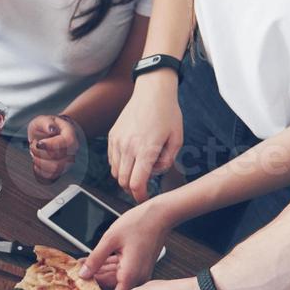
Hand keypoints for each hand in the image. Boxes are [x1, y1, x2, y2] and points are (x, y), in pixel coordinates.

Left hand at [27, 115, 80, 181]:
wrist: (50, 135)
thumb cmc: (46, 127)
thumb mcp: (42, 120)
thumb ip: (46, 123)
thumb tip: (51, 128)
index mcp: (70, 134)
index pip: (67, 143)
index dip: (51, 145)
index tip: (38, 143)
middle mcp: (72, 149)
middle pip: (60, 158)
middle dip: (41, 154)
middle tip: (33, 146)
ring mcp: (68, 161)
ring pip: (56, 169)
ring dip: (40, 163)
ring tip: (34, 154)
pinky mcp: (61, 170)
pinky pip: (52, 176)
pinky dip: (40, 171)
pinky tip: (36, 163)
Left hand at [79, 200, 174, 289]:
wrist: (160, 214)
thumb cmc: (139, 223)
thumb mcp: (110, 240)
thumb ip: (95, 259)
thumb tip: (83, 274)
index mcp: (131, 274)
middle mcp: (138, 277)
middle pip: (111, 287)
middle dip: (94, 280)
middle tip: (77, 274)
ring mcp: (139, 271)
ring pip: (114, 277)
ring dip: (99, 271)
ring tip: (82, 264)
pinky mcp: (139, 265)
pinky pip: (121, 270)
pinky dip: (108, 265)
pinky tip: (94, 260)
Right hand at [107, 78, 181, 202]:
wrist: (152, 91)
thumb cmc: (168, 113)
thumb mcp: (177, 138)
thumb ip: (168, 160)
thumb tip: (156, 171)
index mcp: (146, 149)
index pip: (136, 183)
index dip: (140, 196)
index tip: (145, 198)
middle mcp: (128, 147)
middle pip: (123, 181)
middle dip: (132, 190)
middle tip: (143, 189)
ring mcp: (117, 141)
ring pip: (115, 172)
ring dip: (125, 178)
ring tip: (138, 172)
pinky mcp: (112, 136)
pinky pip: (111, 159)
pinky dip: (119, 166)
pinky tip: (131, 161)